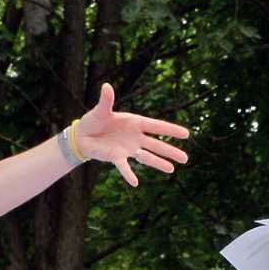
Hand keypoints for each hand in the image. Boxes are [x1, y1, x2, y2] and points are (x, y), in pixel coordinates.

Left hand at [72, 83, 190, 186]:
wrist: (82, 135)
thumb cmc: (94, 120)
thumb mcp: (100, 110)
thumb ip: (106, 100)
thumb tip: (106, 86)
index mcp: (135, 122)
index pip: (156, 127)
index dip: (171, 130)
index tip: (186, 134)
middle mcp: (135, 136)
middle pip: (156, 144)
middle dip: (170, 151)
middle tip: (185, 158)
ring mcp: (128, 148)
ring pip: (147, 157)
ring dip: (159, 163)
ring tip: (172, 169)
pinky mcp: (117, 157)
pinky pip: (124, 167)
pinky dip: (128, 174)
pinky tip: (135, 183)